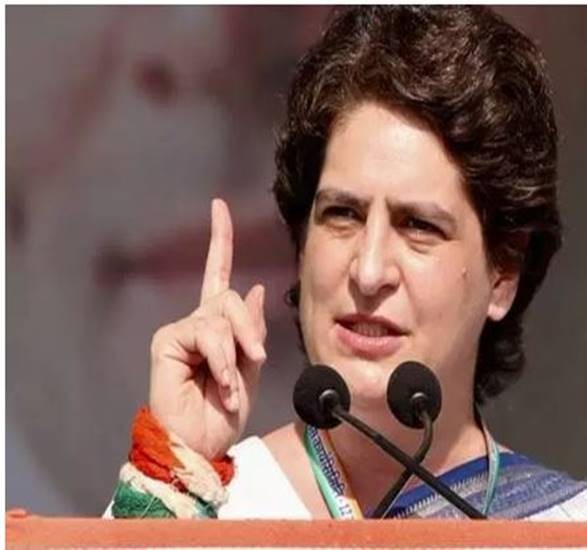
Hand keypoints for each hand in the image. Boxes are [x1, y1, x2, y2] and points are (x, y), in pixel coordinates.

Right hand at [149, 198, 267, 459]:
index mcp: (218, 328)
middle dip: (250, 329)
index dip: (219, 240)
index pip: (218, 275)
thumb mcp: (250, 370)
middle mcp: (196, 324)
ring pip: (220, 315)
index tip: (218, 206)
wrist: (200, 445)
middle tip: (256, 361)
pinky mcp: (167, 341)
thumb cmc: (223, 414)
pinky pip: (206, 333)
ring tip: (231, 384)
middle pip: (229, 296)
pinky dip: (221, 360)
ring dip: (235, 353)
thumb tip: (255, 287)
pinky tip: (219, 383)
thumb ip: (251, 331)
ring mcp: (180, 332)